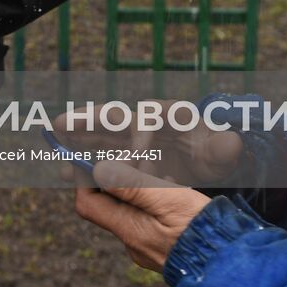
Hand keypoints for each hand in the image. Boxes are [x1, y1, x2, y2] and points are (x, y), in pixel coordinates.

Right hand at [53, 99, 242, 185]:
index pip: (148, 121)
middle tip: (60, 124)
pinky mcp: (126, 154)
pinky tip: (68, 172)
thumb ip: (226, 148)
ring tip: (56, 146)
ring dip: (79, 140)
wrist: (207, 157)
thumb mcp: (222, 149)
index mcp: (166, 114)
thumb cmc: (214, 149)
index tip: (138, 162)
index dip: (139, 139)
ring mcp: (132, 137)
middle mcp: (144, 121)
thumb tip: (230, 144)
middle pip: (112, 118)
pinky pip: (102, 155)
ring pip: (101, 136)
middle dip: (87, 121)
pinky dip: (86, 161)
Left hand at [74, 161, 212, 272]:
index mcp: (130, 230)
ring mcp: (148, 247)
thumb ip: (132, 185)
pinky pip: (148, 220)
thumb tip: (99, 170)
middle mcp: (134, 243)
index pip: (88, 204)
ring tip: (157, 171)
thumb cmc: (202, 229)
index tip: (95, 158)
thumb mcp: (168, 199)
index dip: (85, 179)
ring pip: (132, 211)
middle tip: (133, 158)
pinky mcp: (164, 248)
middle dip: (116, 180)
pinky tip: (172, 187)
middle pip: (109, 206)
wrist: (231, 261)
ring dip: (138, 188)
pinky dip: (154, 201)